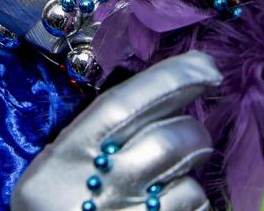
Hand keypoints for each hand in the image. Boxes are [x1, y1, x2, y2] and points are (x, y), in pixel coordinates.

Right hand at [11, 52, 220, 210]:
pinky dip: (191, 210)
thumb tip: (164, 94)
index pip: (126, 102)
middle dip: (192, 133)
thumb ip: (97, 133)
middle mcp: (101, 187)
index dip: (173, 78)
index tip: (208, 68)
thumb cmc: (55, 210)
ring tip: (168, 184)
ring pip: (192, 185)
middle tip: (186, 137)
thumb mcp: (57, 167)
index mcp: (70, 155)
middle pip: (172, 142)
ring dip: (190, 179)